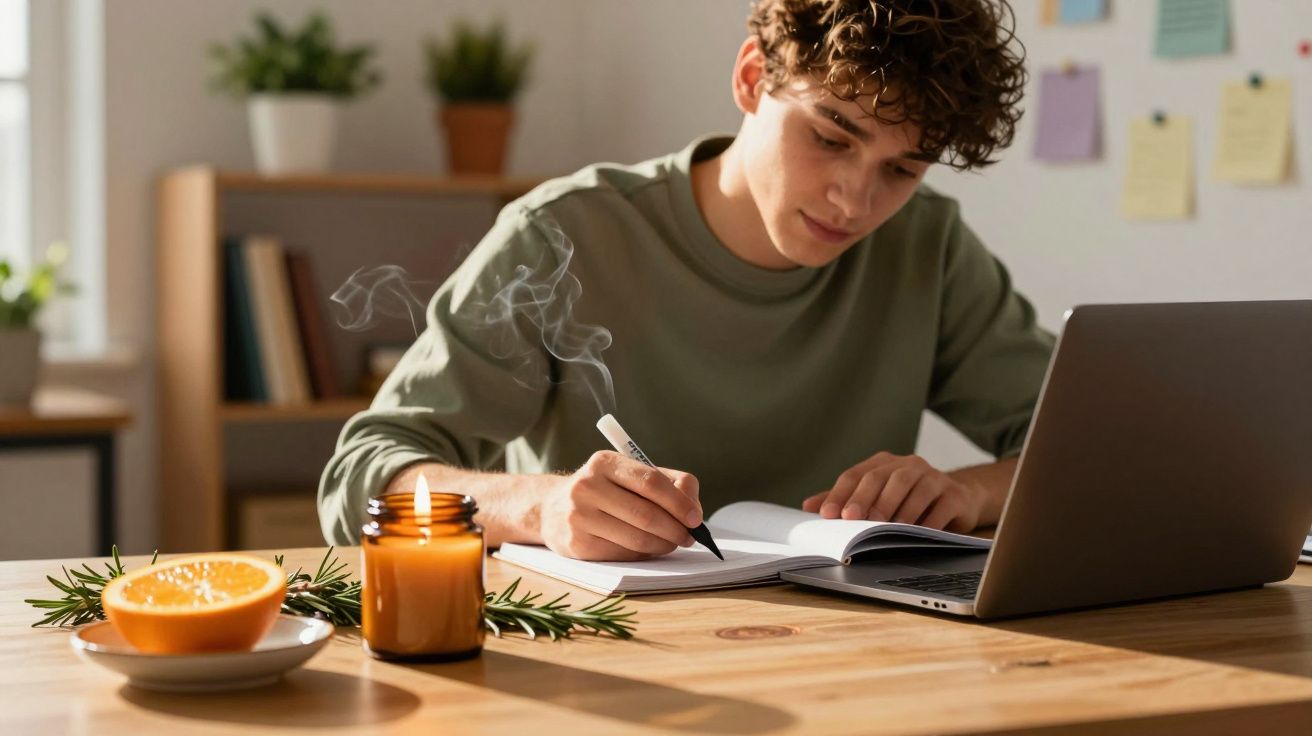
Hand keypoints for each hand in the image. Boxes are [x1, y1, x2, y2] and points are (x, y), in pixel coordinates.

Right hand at [540, 451, 701, 560]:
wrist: (552, 509)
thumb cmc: (604, 491)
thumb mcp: (630, 475)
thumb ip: (668, 484)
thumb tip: (694, 510)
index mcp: (605, 462)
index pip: (651, 482)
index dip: (679, 502)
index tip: (696, 518)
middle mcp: (587, 486)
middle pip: (646, 514)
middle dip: (675, 529)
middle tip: (689, 536)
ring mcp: (579, 516)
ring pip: (637, 538)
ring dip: (663, 544)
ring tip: (672, 543)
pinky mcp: (577, 544)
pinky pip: (623, 554)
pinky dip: (644, 554)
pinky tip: (648, 548)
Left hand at [802, 452, 983, 532]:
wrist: (958, 498)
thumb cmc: (909, 499)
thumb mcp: (877, 496)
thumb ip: (845, 500)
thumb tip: (808, 507)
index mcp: (884, 463)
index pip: (857, 475)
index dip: (841, 494)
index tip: (829, 515)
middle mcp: (909, 465)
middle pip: (884, 478)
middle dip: (867, 499)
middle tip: (853, 519)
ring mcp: (934, 477)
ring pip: (914, 489)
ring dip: (897, 510)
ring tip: (883, 528)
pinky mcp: (954, 494)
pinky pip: (940, 507)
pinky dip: (927, 520)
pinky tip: (916, 534)